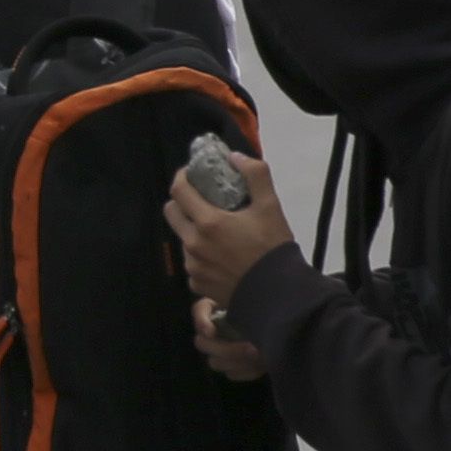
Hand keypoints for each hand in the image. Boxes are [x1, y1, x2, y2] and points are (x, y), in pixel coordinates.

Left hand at [163, 144, 295, 307]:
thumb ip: (255, 176)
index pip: (178, 191)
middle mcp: (193, 244)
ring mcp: (192, 266)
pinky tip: (221, 256)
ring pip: (182, 238)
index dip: (182, 177)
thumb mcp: (271, 207)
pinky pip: (191, 263)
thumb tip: (235, 156)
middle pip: (172, 213)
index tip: (191, 173)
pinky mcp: (196, 284)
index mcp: (208, 222)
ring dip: (192, 230)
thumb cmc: (274, 248)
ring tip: (217, 231)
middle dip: (182, 202)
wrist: (278, 294)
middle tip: (201, 200)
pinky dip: (201, 255)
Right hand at [192, 298, 268, 384]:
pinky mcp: (233, 367)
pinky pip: (230, 374)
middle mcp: (215, 331)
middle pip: (203, 344)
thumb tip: (240, 307)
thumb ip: (250, 301)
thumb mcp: (264, 300)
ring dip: (237, 362)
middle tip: (253, 349)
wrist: (293, 331)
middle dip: (227, 349)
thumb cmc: (274, 310)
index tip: (212, 331)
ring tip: (260, 358)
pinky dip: (245, 372)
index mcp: (218, 310)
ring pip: (215, 362)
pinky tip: (260, 367)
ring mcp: (221, 351)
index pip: (198, 311)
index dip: (201, 322)